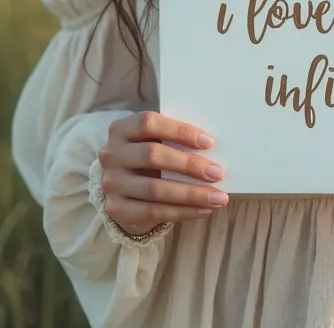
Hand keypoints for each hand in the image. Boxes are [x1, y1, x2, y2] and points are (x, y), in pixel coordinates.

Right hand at [99, 111, 227, 235]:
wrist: (122, 186)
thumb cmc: (148, 155)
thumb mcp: (153, 140)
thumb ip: (174, 139)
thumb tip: (212, 148)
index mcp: (122, 129)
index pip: (149, 123)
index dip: (179, 131)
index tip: (208, 142)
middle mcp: (111, 154)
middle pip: (153, 155)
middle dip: (190, 165)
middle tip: (217, 173)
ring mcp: (111, 183)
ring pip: (155, 189)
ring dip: (192, 194)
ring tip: (218, 198)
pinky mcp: (116, 209)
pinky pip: (154, 212)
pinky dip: (183, 212)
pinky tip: (204, 210)